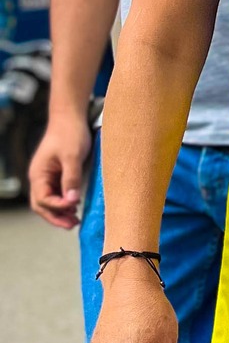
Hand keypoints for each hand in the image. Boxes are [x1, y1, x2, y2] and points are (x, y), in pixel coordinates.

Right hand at [29, 110, 91, 228]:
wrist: (70, 117)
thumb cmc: (69, 133)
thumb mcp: (72, 156)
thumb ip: (71, 178)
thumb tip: (71, 201)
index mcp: (39, 174)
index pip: (43, 199)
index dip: (57, 207)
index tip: (74, 208)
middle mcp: (39, 177)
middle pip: (42, 205)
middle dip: (56, 217)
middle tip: (73, 224)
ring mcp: (47, 177)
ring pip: (49, 202)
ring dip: (60, 212)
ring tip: (75, 220)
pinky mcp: (56, 175)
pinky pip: (56, 194)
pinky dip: (64, 203)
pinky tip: (75, 206)